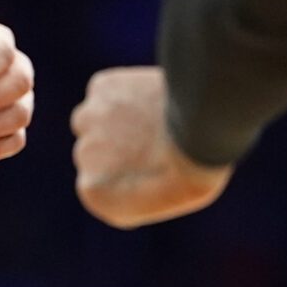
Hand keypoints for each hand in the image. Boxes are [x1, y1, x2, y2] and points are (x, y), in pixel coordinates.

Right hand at [71, 66, 230, 226]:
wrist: (203, 135)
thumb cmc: (193, 174)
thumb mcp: (155, 198)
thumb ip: (127, 186)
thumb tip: (123, 166)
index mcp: (94, 193)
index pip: (103, 178)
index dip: (132, 169)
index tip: (156, 165)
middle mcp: (83, 156)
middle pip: (97, 146)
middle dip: (121, 141)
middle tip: (159, 138)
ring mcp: (89, 120)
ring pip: (96, 116)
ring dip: (116, 115)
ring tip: (154, 118)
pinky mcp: (100, 88)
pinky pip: (108, 89)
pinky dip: (126, 90)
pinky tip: (153, 98)